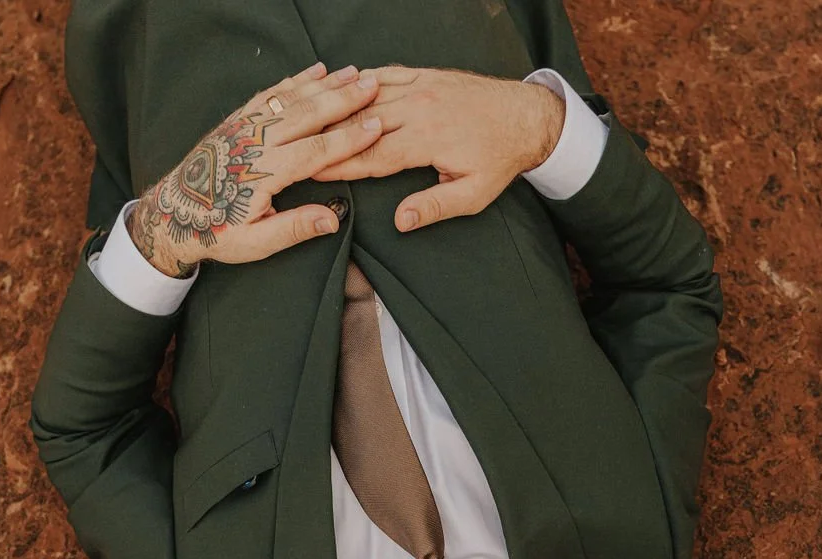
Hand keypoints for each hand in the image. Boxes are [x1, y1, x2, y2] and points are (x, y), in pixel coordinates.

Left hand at [129, 63, 383, 273]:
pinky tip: (314, 71)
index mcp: (266, 172)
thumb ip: (295, 228)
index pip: (317, 150)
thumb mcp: (257, 243)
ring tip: (353, 72)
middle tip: (372, 85)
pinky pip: (271, 93)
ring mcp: (247, 126)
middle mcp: (258, 141)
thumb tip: (334, 219)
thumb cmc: (218, 232)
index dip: (349, 138)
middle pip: (309, 113)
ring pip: (292, 97)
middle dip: (343, 98)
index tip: (376, 126)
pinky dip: (295, 80)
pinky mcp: (239, 119)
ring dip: (325, 83)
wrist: (175, 212)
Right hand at [313, 67, 563, 230]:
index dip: (339, 166)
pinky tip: (341, 88)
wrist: (526, 117)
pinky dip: (362, 82)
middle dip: (328, 136)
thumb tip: (401, 221)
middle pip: (360, 124)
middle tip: (296, 145)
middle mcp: (419, 108)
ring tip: (308, 116)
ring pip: (368, 96)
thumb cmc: (499, 160)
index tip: (312, 172)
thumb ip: (436, 208)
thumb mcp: (473, 195)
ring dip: (338, 107)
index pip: (372, 156)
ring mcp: (421, 87)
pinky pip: (386, 75)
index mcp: (427, 139)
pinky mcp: (426, 75)